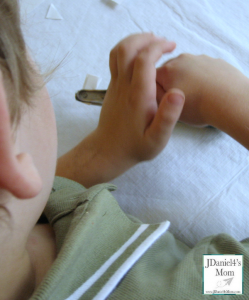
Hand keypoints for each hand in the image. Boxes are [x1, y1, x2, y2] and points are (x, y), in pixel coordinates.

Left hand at [93, 33, 184, 169]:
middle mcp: (124, 86)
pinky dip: (127, 52)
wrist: (109, 151)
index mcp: (138, 96)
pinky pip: (115, 61)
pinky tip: (140, 60)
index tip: (172, 46)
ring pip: (117, 52)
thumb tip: (178, 93)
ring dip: (134, 42)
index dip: (158, 47)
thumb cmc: (135, 147)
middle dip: (145, 38)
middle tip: (162, 42)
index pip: (144, 59)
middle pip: (126, 49)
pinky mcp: (112, 88)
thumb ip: (168, 117)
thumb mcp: (157, 139)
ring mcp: (115, 86)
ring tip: (151, 45)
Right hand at [156, 54, 246, 125]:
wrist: (230, 101)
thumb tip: (148, 89)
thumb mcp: (168, 108)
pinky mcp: (215, 61)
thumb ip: (153, 96)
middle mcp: (181, 59)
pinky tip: (208, 90)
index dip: (155, 90)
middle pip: (169, 71)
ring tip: (197, 96)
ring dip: (188, 80)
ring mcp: (200, 58)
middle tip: (180, 100)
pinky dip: (203, 78)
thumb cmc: (198, 107)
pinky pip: (203, 69)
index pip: (150, 77)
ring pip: (186, 69)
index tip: (163, 101)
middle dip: (172, 83)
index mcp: (167, 70)